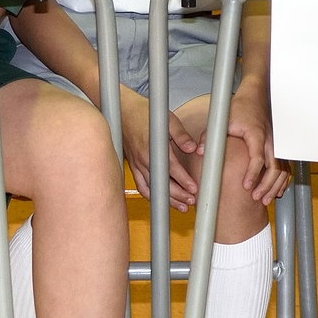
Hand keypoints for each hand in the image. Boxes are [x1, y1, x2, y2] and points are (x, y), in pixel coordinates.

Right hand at [118, 89, 202, 207]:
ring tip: (181, 206)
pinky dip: (151, 196)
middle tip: (191, 202)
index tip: (194, 189)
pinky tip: (162, 201)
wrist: (124, 111)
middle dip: (177, 195)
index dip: (184, 180)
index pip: (171, 169)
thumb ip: (181, 135)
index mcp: (153, 147)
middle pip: (161, 183)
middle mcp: (143, 159)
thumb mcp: (168, 119)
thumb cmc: (146, 114)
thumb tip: (193, 148)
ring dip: (166, 199)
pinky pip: (141, 186)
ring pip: (151, 188)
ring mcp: (136, 164)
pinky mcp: (133, 167)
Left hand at [220, 81, 291, 205]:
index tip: (246, 186)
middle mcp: (270, 141)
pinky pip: (285, 167)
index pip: (257, 158)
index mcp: (257, 135)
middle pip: (275, 168)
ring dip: (275, 186)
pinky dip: (282, 180)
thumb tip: (199, 151)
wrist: (256, 97)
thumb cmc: (241, 108)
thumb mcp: (223, 120)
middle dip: (267, 185)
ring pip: (283, 169)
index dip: (252, 173)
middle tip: (256, 198)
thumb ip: (211, 136)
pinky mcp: (279, 147)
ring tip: (266, 199)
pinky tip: (276, 190)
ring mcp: (277, 144)